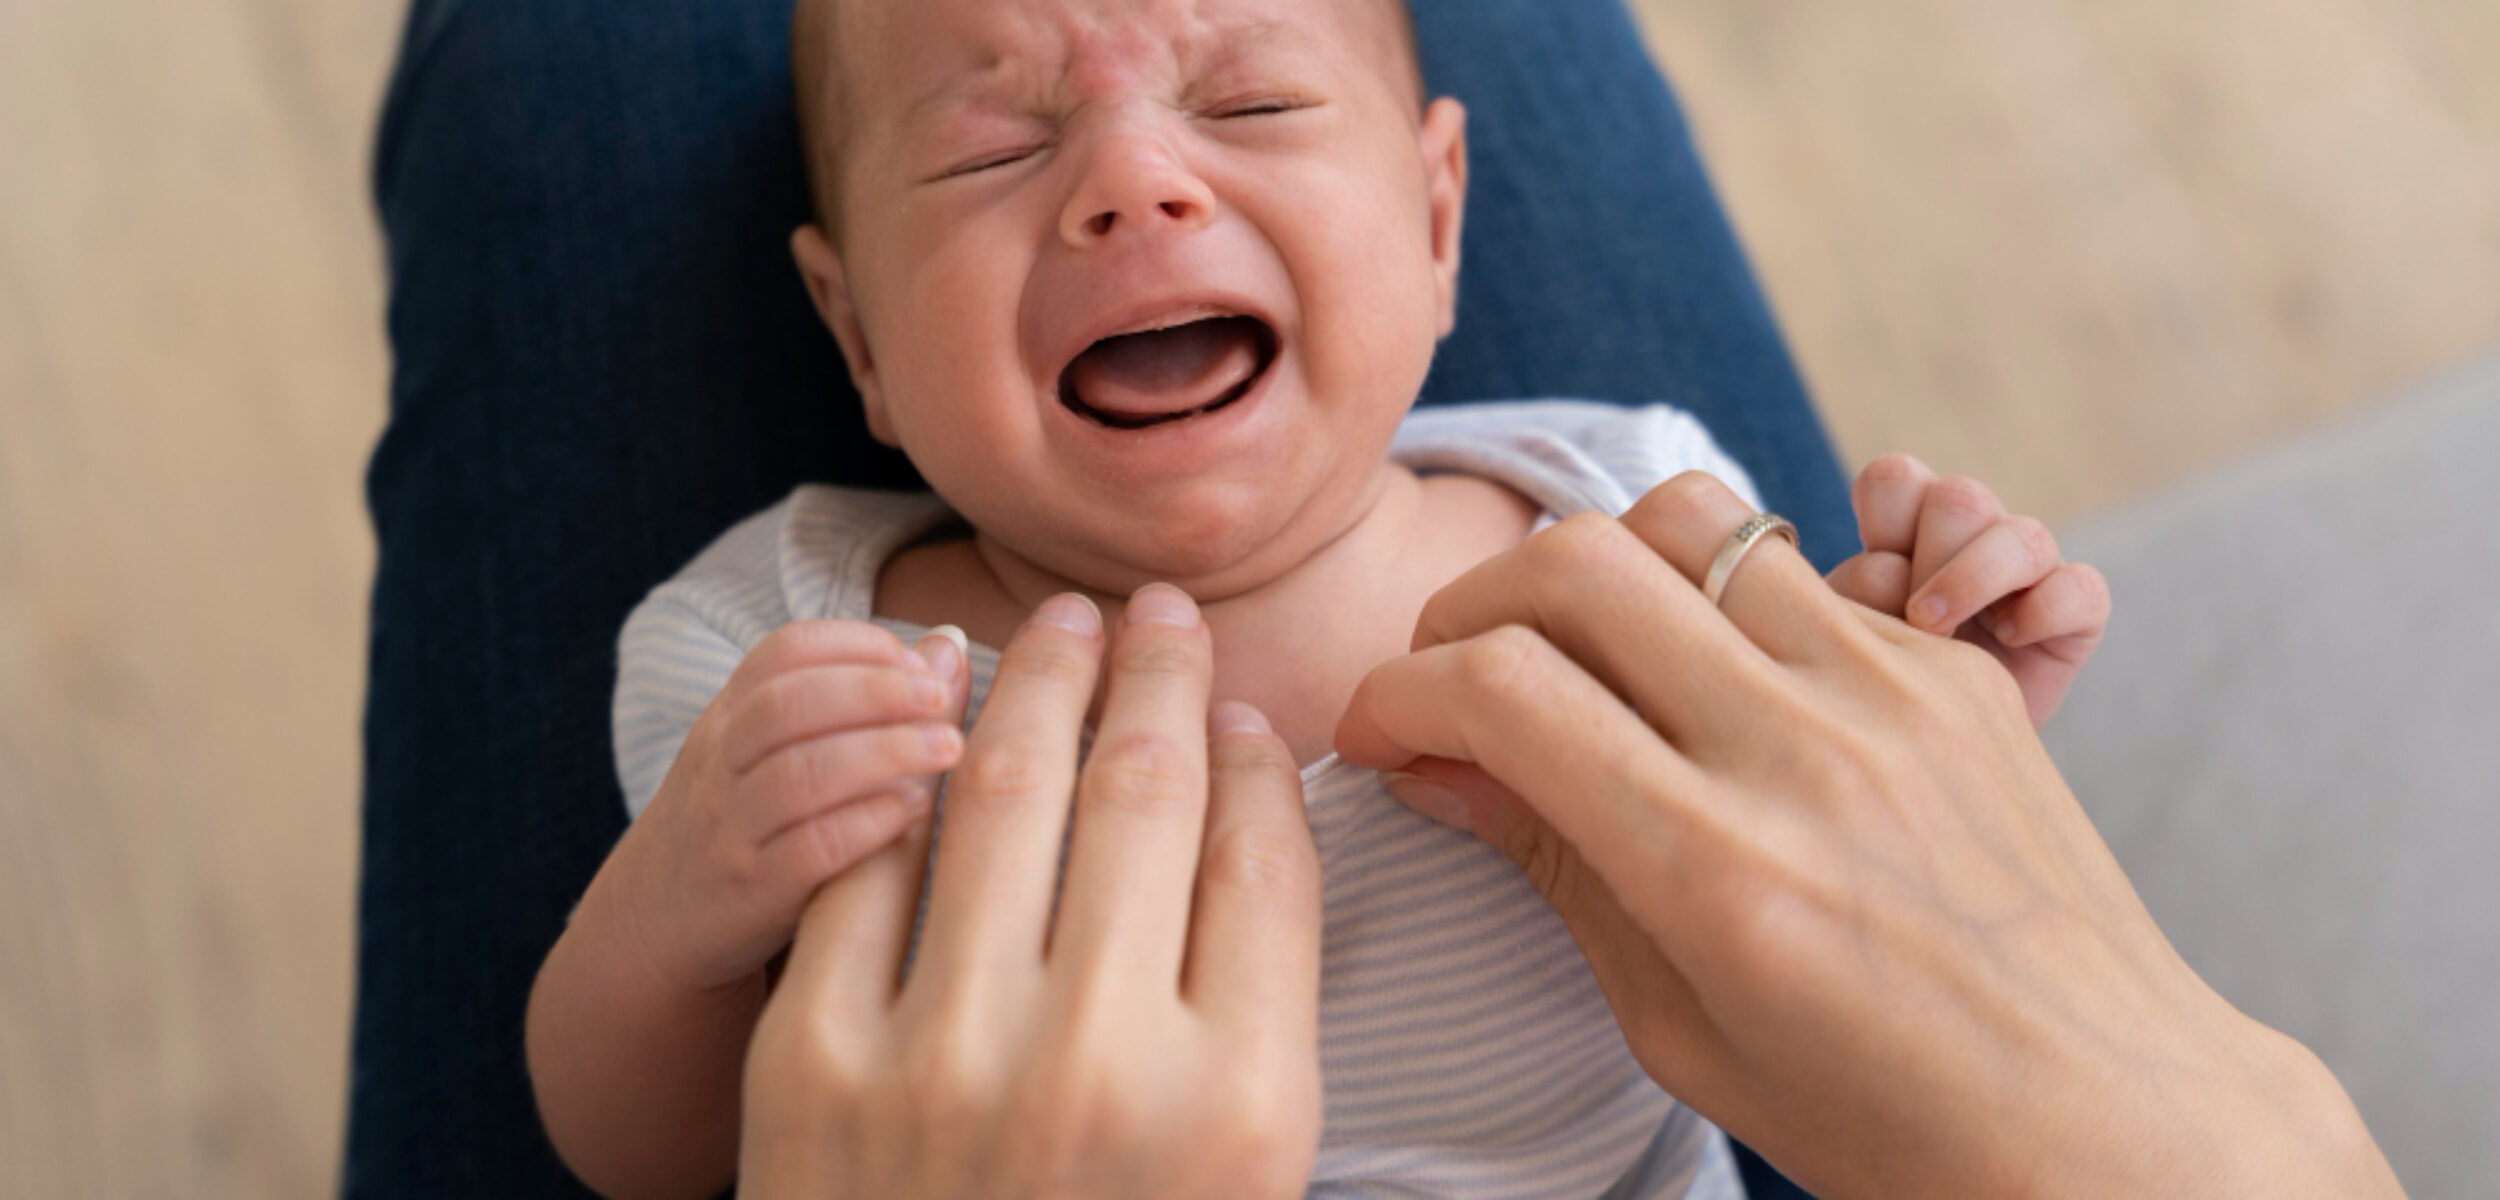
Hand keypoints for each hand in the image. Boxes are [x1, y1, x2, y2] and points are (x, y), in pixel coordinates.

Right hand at [612, 619, 971, 991]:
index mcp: (729, 716)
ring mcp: (731, 828)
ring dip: (885, 751)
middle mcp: (721, 763)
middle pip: (791, 703)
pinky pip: (810, 849)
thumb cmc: (740, 824)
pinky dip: (868, 822)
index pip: (785, 651)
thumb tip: (947, 646)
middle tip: (941, 697)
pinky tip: (915, 811)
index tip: (920, 660)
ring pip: (801, 774)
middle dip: (876, 689)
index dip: (859, 645)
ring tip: (947, 748)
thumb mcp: (767, 753)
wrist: (649, 925)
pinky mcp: (751, 891)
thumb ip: (848, 702)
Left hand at [740, 586, 1323, 1199]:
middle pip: (1146, 799)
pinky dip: (908, 767)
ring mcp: (943, 1061)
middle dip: (1155, 676)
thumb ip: (1264, 994)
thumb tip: (1242, 777)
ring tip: (1058, 623)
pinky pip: (873, 864)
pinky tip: (935, 699)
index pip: (1264, 859)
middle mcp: (1100, 1069)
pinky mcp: (812, 1062)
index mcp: (1240, 1107)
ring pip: (1007, 797)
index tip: (1240, 702)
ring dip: (1038, 681)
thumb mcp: (1247, 1169)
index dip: (1255, 753)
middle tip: (1157, 610)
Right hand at [1338, 473, 2399, 1198]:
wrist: (2106, 1117)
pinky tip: (1705, 688)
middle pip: (1575, 562)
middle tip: (1451, 674)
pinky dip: (1711, 605)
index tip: (1376, 732)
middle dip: (1467, 603)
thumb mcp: (1678, 1024)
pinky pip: (1792, 573)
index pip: (1500, 689)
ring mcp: (1892, 693)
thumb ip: (1555, 865)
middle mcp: (1804, 752)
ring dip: (1591, 572)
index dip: (1395, 691)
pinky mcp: (1952, 674)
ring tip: (1573, 652)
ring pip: (1686, 521)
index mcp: (1718, 869)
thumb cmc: (1882, 1113)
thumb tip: (1434, 760)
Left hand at [1826, 454, 2109, 725]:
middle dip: (1931, 556)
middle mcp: (1970, 537)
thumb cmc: (1880, 689)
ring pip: (2022, 534)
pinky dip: (2044, 610)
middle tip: (1913, 619)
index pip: (1898, 479)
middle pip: (1960, 497)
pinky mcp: (2074, 613)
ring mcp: (2027, 571)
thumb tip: (1884, 569)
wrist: (1931, 756)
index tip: (1872, 575)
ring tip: (1940, 633)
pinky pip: (2080, 587)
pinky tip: (2009, 641)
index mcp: (1905, 529)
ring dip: (1974, 580)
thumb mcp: (1848, 641)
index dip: (1883, 512)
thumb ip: (1855, 598)